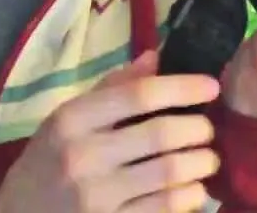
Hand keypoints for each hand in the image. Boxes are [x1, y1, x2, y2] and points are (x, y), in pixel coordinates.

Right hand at [0, 50, 221, 212]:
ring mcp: (96, 196)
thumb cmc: (46, 162)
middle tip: (208, 130)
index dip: (182, 88)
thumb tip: (154, 58)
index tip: (211, 86)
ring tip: (207, 159)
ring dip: (201, 163)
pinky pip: (164, 208)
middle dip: (198, 129)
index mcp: (71, 119)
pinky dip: (189, 196)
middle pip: (160, 133)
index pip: (138, 95)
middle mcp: (83, 155)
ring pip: (170, 173)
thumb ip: (110, 89)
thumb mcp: (66, 120)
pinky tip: (194, 189)